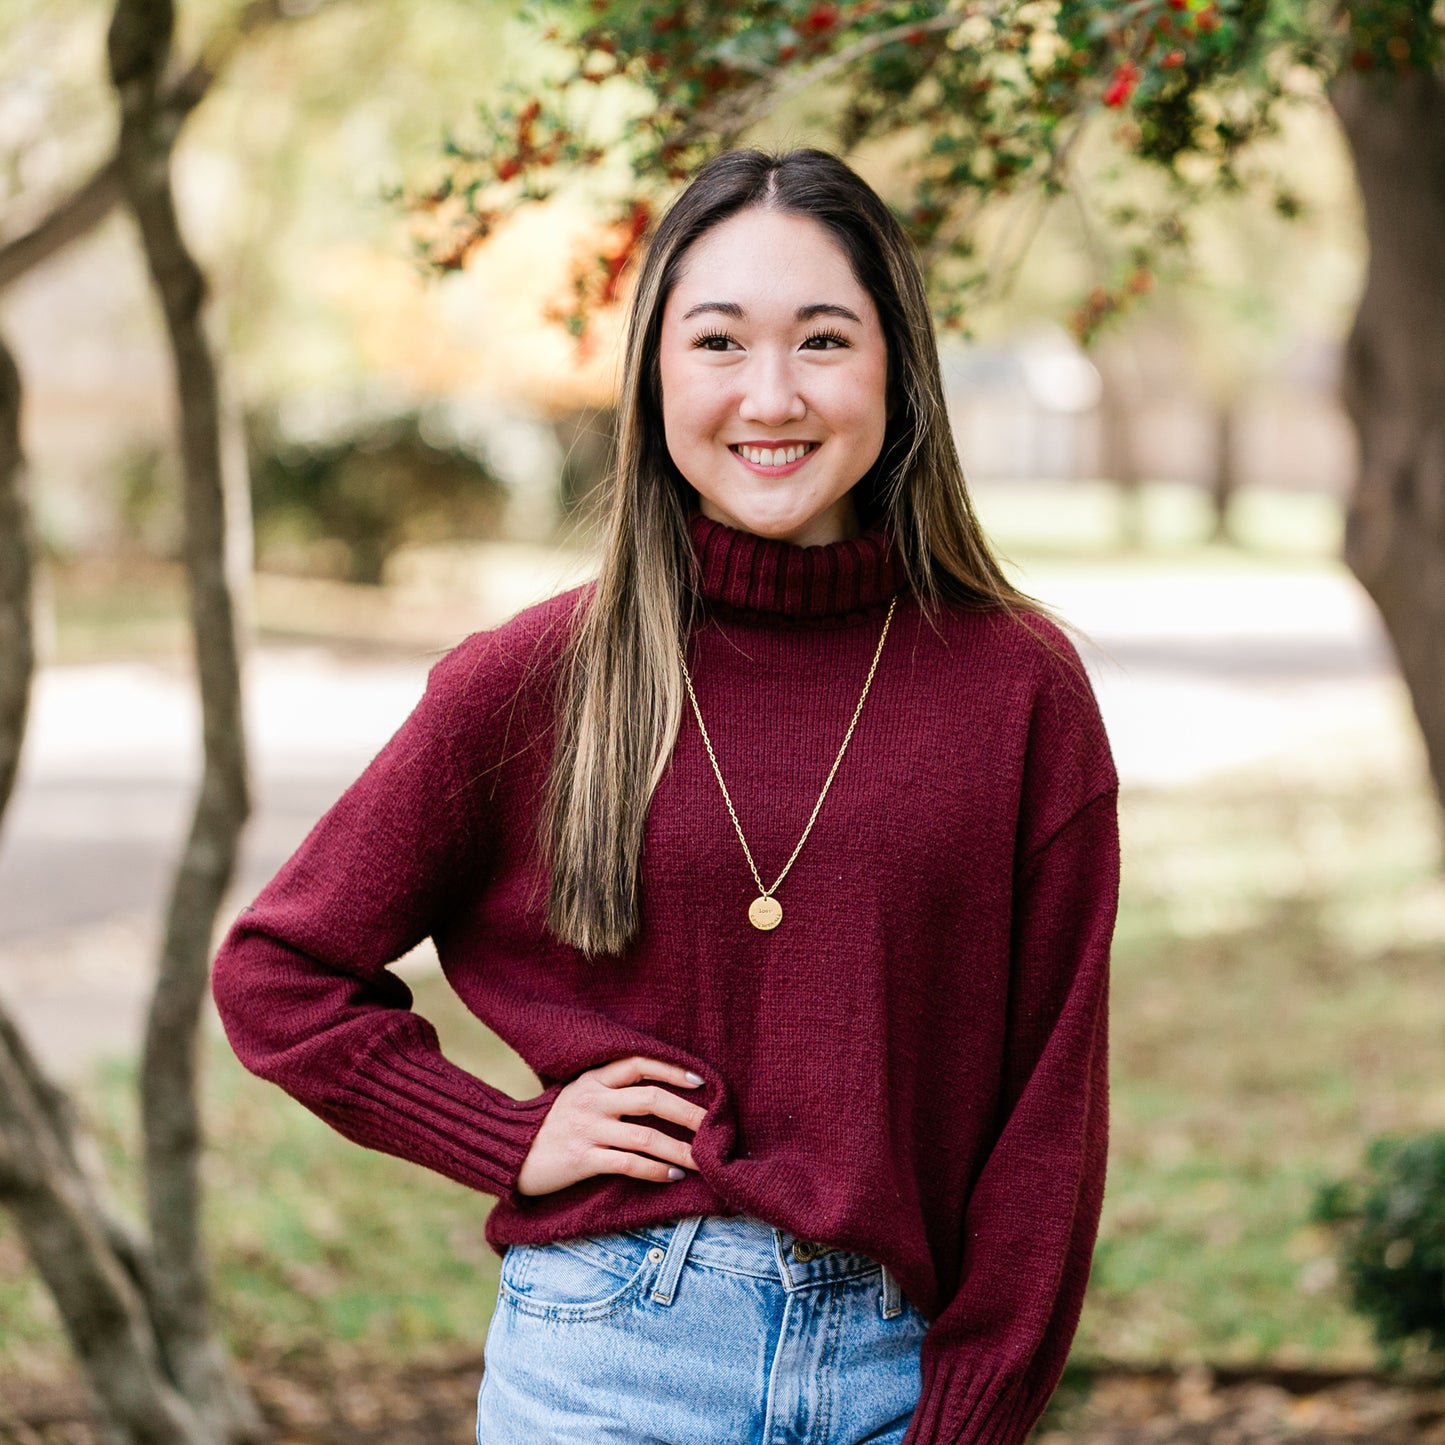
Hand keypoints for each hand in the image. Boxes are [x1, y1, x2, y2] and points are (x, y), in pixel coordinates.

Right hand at [514, 1055, 707, 1196]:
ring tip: (703, 1160)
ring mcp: (587, 1130)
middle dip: (688, 1112)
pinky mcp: (581, 1160)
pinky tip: (673, 1176)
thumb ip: (610, 1092)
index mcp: (592, 1080)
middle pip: (650, 1099)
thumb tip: (660, 1096)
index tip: (701, 1080)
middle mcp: (592, 1100)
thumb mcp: (577, 1097)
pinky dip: (655, 1171)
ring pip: (645, 1136)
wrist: (507, 1152)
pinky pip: (627, 1164)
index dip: (672, 1069)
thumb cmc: (550, 1126)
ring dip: (679, 1149)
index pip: (638, 1063)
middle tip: (714, 1125)